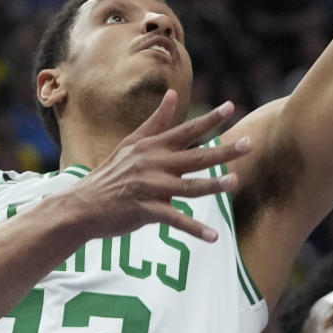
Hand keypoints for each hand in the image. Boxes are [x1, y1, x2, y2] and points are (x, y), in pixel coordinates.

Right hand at [73, 92, 249, 242]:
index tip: (231, 107)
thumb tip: (173, 95)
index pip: (186, 130)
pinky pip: (175, 220)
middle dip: (224, 151)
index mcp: (152, 147)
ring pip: (188, 187)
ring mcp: (150, 187)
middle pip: (195, 157)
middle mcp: (153, 164)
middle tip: (249, 144)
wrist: (83, 205)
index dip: (210, 119)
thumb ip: (156, 122)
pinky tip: (213, 236)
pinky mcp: (146, 211)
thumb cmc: (111, 173)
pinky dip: (194, 229)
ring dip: (213, 186)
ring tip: (235, 182)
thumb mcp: (131, 143)